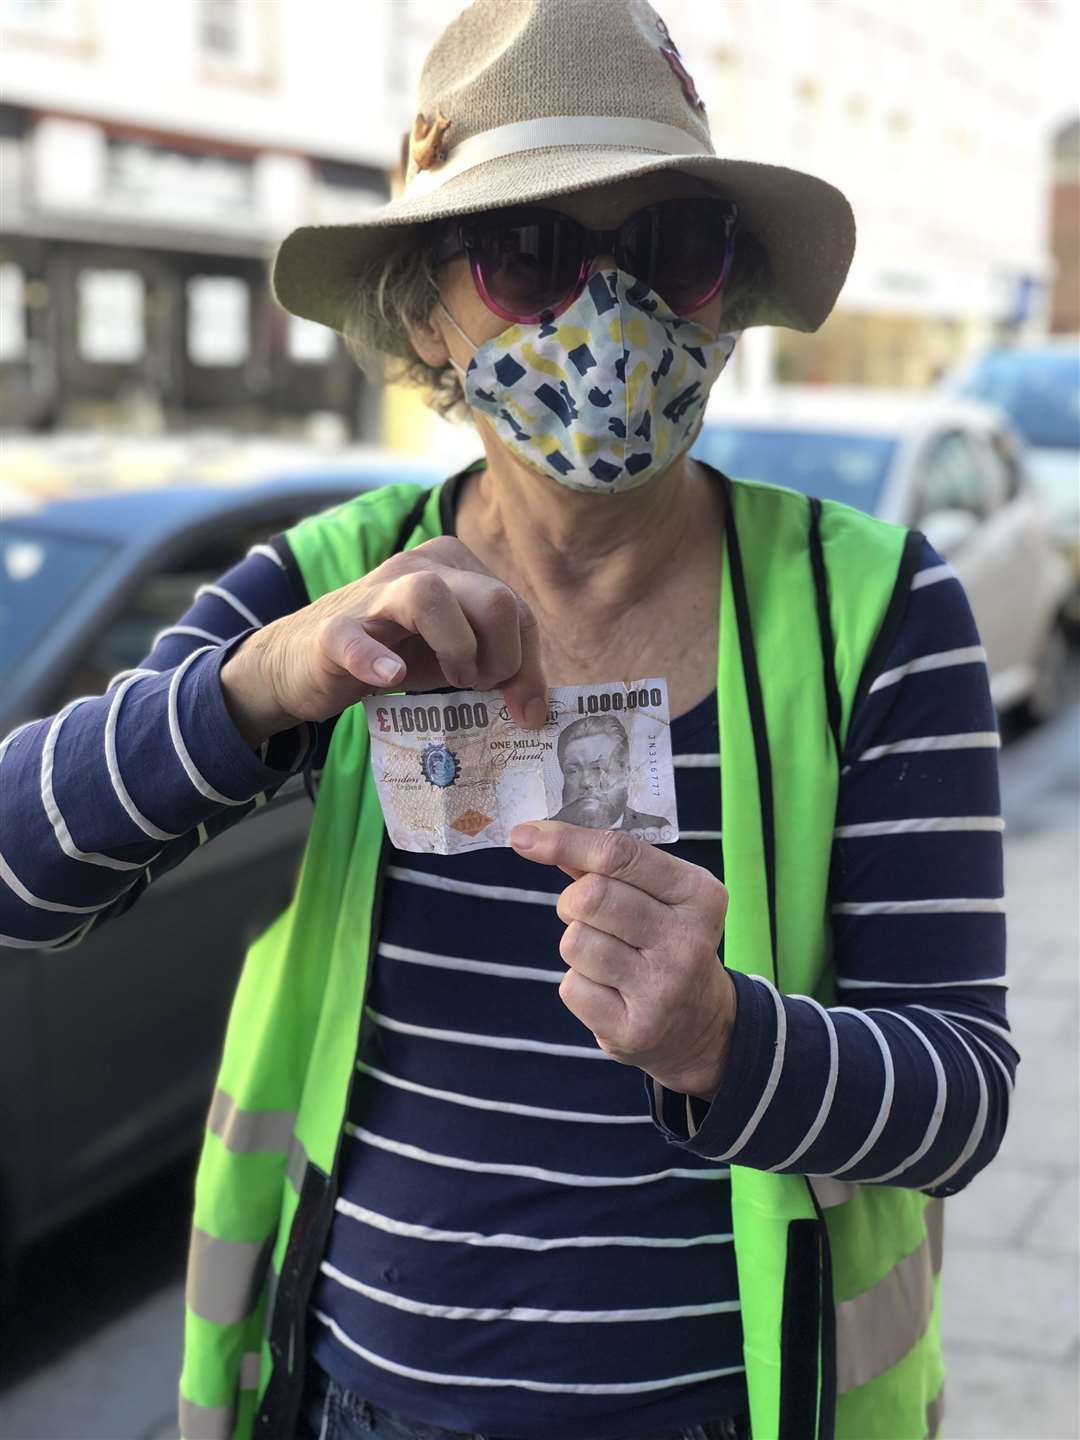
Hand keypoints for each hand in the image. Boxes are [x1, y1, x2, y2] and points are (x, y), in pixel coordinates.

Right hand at [221, 537, 545, 745]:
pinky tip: (389, 675)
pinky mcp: (333, 630)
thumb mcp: (454, 656)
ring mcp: (374, 595)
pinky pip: (354, 638)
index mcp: (457, 566)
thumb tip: (537, 711)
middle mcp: (420, 566)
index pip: (517, 609)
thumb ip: (499, 668)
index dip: (528, 664)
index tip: (522, 709)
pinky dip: (375, 657)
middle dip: (501, 657)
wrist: (304, 662)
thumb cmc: (392, 653)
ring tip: (451, 680)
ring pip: (430, 595)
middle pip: (493, 598)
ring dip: (457, 649)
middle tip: (477, 687)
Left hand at [510, 821, 735, 1101]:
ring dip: (576, 943)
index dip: (565, 840)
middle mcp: (687, 941)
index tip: (524, 836)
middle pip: (591, 896)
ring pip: (575, 941)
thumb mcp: (658, 895)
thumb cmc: (665, 941)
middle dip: (572, 901)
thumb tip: (538, 836)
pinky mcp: (635, 1030)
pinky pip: (571, 987)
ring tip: (607, 956)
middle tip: (586, 914)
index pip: (620, 854)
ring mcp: (663, 989)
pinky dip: (579, 984)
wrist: (700, 1025)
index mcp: (698, 894)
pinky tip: (609, 991)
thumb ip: (607, 865)